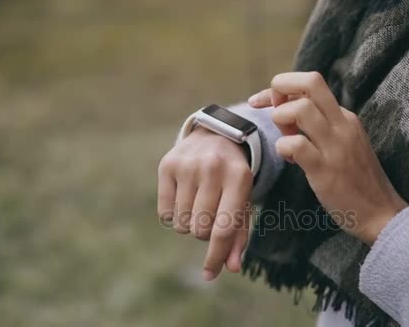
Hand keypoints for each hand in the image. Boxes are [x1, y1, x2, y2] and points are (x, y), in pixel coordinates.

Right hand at [157, 126, 251, 279]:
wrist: (217, 135)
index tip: (210, 274)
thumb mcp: (243, 201)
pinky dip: (174, 215)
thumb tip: (231, 268)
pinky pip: (165, 214)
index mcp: (239, 178)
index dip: (216, 256)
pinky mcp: (167, 164)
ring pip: (182, 224)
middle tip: (210, 218)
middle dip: (204, 233)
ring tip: (199, 204)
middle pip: (200, 229)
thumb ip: (239, 236)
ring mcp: (188, 165)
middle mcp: (212, 169)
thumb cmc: (233, 178)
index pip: (224, 229)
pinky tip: (184, 198)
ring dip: (190, 224)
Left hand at [248, 72, 407, 244]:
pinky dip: (283, 147)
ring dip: (280, 119)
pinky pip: (296, 144)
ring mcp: (336, 145)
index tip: (265, 101)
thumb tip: (286, 109)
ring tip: (285, 139)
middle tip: (267, 108)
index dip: (284, 86)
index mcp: (345, 117)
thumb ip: (318, 125)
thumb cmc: (356, 181)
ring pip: (301, 109)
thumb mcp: (342, 144)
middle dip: (280, 86)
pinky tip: (289, 159)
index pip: (312, 84)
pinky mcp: (325, 169)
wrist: (381, 214)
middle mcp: (342, 124)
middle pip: (311, 82)